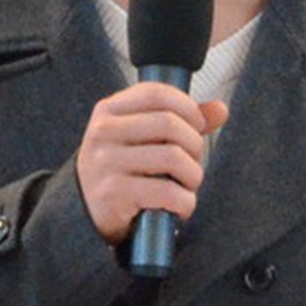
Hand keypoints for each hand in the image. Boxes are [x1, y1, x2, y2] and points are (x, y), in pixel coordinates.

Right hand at [75, 84, 230, 244]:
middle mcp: (103, 132)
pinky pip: (168, 192)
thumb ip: (180, 120)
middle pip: (169, 124)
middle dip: (194, 146)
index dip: (187, 107)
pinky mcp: (113, 194)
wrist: (85, 212)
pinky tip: (178, 207)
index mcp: (108, 111)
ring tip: (187, 187)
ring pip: (173, 157)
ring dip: (192, 176)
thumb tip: (220, 109)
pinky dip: (184, 203)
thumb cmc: (123, 170)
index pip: (156, 93)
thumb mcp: (143, 139)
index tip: (197, 126)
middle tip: (192, 164)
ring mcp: (105, 162)